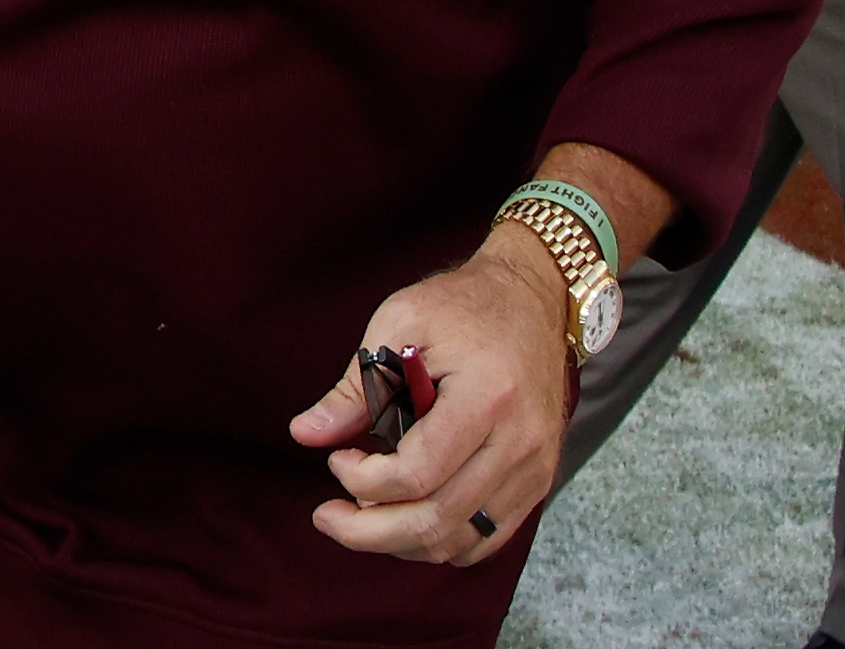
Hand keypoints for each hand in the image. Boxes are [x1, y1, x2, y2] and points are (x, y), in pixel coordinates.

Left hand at [290, 221, 570, 566]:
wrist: (532, 300)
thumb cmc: (461, 306)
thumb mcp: (398, 324)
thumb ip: (353, 388)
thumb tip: (306, 434)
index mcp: (487, 397)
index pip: (418, 473)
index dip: (363, 480)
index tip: (337, 459)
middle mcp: (520, 441)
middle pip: (438, 519)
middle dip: (369, 531)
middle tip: (329, 517)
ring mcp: (535, 466)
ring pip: (461, 540)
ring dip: (401, 542)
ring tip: (361, 519)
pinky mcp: (537, 479)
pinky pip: (487, 538)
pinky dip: (440, 542)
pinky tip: (405, 519)